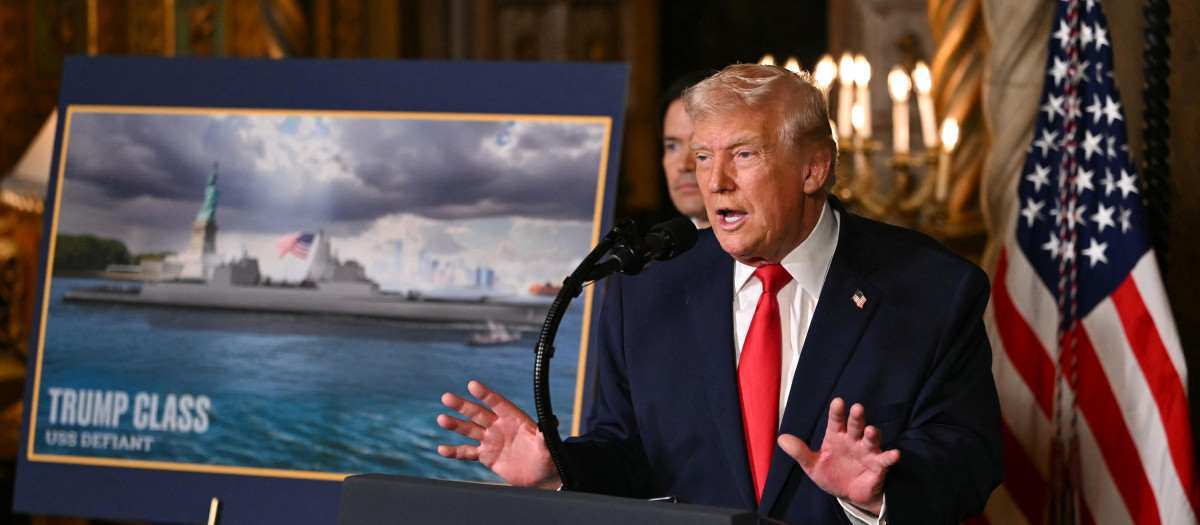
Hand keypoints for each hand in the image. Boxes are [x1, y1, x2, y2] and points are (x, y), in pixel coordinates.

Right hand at [437, 380, 561, 488]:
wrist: (541, 476)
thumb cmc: (548, 457)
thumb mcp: (548, 447)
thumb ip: (545, 436)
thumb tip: (552, 422)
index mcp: (514, 419)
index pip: (498, 403)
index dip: (486, 394)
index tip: (472, 385)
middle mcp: (500, 426)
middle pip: (478, 413)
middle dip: (462, 406)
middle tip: (446, 397)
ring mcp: (491, 440)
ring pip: (469, 430)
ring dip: (455, 425)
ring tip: (441, 418)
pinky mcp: (486, 456)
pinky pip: (468, 452)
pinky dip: (455, 451)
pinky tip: (442, 449)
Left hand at [778, 398, 899, 515]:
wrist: (849, 495)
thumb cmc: (831, 474)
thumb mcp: (813, 465)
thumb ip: (800, 452)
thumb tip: (781, 439)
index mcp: (836, 436)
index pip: (836, 421)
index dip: (837, 412)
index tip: (837, 402)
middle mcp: (853, 440)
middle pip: (855, 425)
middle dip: (856, 417)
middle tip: (856, 408)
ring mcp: (867, 451)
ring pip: (871, 439)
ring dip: (872, 434)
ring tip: (871, 430)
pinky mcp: (878, 465)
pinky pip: (885, 459)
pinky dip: (890, 456)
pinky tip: (894, 454)